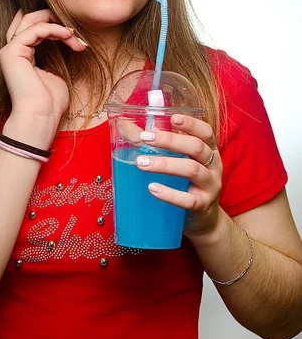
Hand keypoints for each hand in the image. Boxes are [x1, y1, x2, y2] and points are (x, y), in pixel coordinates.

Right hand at [0, 8, 86, 124]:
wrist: (40, 117)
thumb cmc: (50, 102)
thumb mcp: (56, 71)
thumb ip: (55, 53)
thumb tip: (69, 37)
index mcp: (22, 55)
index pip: (32, 26)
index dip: (52, 22)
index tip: (74, 33)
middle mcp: (12, 50)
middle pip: (30, 18)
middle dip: (54, 18)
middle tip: (74, 28)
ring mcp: (10, 50)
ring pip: (31, 19)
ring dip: (57, 24)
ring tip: (74, 35)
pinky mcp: (12, 52)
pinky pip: (34, 29)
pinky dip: (53, 28)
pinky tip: (67, 35)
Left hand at [135, 114, 221, 238]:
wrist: (205, 220)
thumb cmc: (188, 184)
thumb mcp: (181, 162)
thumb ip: (160, 144)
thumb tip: (125, 126)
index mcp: (210, 151)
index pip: (206, 132)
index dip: (191, 123)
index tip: (173, 118)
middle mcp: (214, 166)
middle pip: (196, 148)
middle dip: (170, 141)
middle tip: (146, 138)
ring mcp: (210, 186)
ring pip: (191, 170)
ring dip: (164, 164)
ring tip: (141, 163)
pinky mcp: (203, 206)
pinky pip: (187, 200)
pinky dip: (169, 193)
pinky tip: (152, 188)